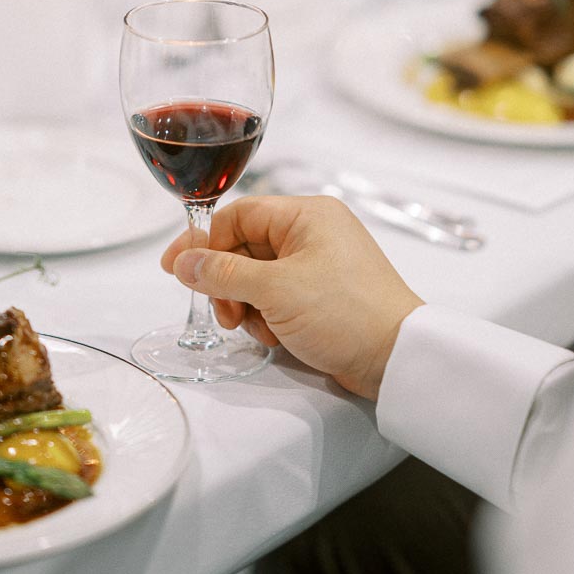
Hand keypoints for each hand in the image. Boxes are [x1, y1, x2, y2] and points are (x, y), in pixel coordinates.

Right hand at [161, 195, 422, 400]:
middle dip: (227, 282)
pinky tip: (275, 336)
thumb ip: (223, 273)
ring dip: (246, 304)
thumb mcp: (275, 289)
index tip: (176, 269)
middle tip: (224, 313)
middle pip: (244, 247)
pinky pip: (277, 297)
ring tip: (256, 329)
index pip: (238, 216)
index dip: (204, 241)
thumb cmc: (346, 313)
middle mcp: (313, 233)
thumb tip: (184, 263)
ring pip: (257, 276)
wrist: (398, 358)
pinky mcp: (322, 295)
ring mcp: (318, 265)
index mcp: (307, 215)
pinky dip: (267, 316)